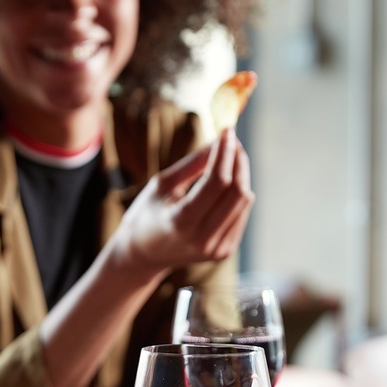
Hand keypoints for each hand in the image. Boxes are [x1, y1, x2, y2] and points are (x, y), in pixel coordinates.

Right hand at [108, 127, 253, 277]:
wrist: (142, 255)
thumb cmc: (147, 214)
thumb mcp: (162, 184)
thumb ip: (193, 163)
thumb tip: (221, 141)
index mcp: (181, 222)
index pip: (217, 182)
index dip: (225, 153)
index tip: (226, 132)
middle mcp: (202, 239)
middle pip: (236, 192)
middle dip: (238, 161)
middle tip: (231, 142)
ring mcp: (216, 249)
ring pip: (244, 202)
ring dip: (241, 175)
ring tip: (229, 159)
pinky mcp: (224, 251)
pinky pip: (241, 214)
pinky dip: (237, 194)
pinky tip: (226, 184)